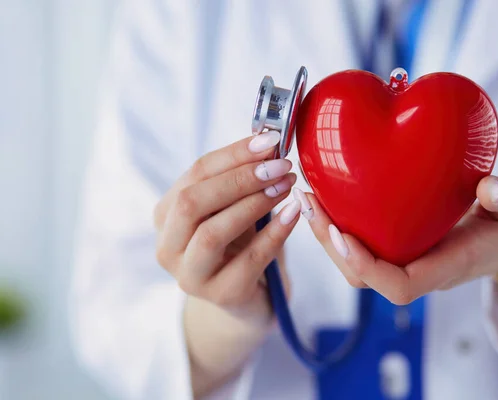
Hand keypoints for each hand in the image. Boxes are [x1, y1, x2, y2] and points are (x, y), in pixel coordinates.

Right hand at [154, 131, 300, 325]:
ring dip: (254, 203)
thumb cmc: (240, 243)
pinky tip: (293, 213)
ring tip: (286, 186)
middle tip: (280, 166)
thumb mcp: (232, 208)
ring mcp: (190, 276)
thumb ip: (240, 180)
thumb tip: (268, 144)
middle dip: (240, 179)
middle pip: (192, 202)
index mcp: (165, 215)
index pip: (194, 174)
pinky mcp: (221, 295)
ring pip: (213, 232)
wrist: (249, 295)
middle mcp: (168, 246)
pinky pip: (250, 260)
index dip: (233, 154)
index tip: (269, 140)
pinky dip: (275, 233)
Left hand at [294, 173, 497, 303]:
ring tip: (308, 196)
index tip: (344, 234)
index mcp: (451, 265)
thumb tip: (491, 189)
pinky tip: (329, 192)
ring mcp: (411, 257)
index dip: (368, 267)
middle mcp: (424, 266)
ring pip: (358, 262)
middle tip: (310, 203)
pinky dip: (341, 221)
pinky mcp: (404, 241)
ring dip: (328, 233)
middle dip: (332, 244)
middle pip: (364, 276)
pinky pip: (365, 241)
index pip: (401, 286)